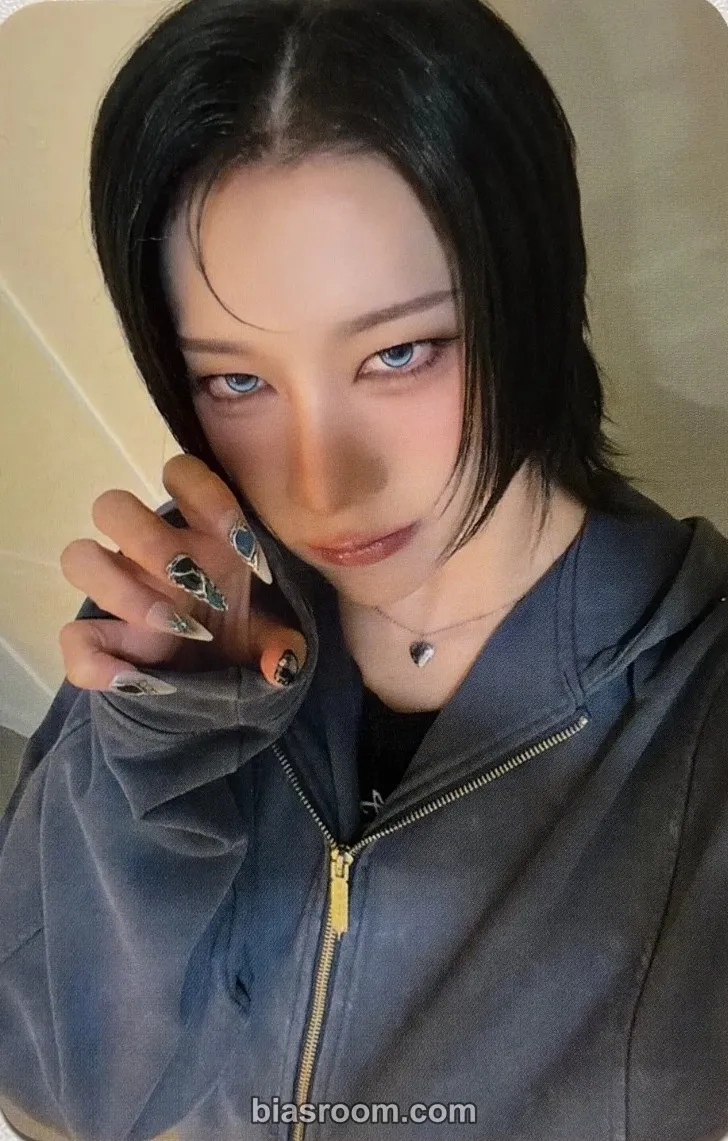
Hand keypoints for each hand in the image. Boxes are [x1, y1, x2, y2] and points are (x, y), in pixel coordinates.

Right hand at [58, 454, 307, 691]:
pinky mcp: (101, 640)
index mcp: (196, 534)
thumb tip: (282, 663)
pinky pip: (72, 639)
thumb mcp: (270, 634)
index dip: (207, 495)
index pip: (180, 474)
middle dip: (150, 543)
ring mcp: (118, 591)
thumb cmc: (242, 632)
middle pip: (111, 506)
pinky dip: (95, 662)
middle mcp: (149, 552)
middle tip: (195, 587)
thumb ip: (282, 641)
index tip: (243, 546)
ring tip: (174, 628)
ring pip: (78, 556)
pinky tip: (134, 679)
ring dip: (121, 590)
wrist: (214, 679)